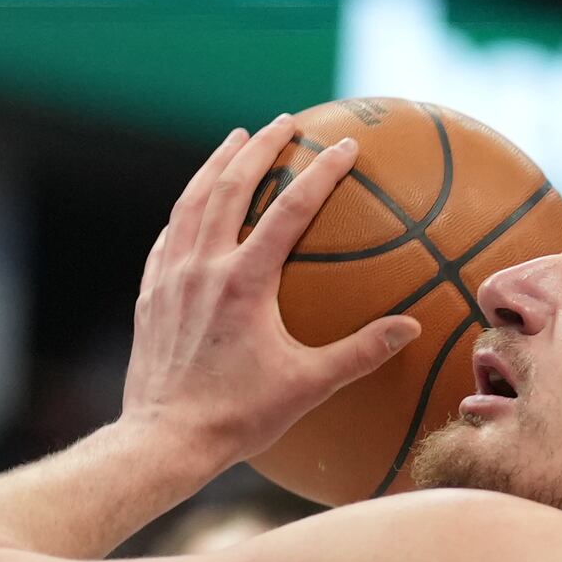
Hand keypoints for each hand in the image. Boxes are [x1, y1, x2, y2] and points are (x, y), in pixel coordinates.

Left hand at [125, 116, 419, 462]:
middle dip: (261, 147)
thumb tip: (410, 327)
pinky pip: (169, 236)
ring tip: (235, 140)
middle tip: (285, 122)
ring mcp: (171, 276)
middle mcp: (203, 267)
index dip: (321, 173)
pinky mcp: (151, 293)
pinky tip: (195, 206)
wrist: (165, 439)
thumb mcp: (309, 385)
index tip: (347, 146)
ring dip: (216, 165)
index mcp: (245, 282)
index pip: (289, 210)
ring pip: (192, 201)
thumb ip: (361, 352)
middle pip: (232, 187)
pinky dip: (187, 210)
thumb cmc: (240, 416)